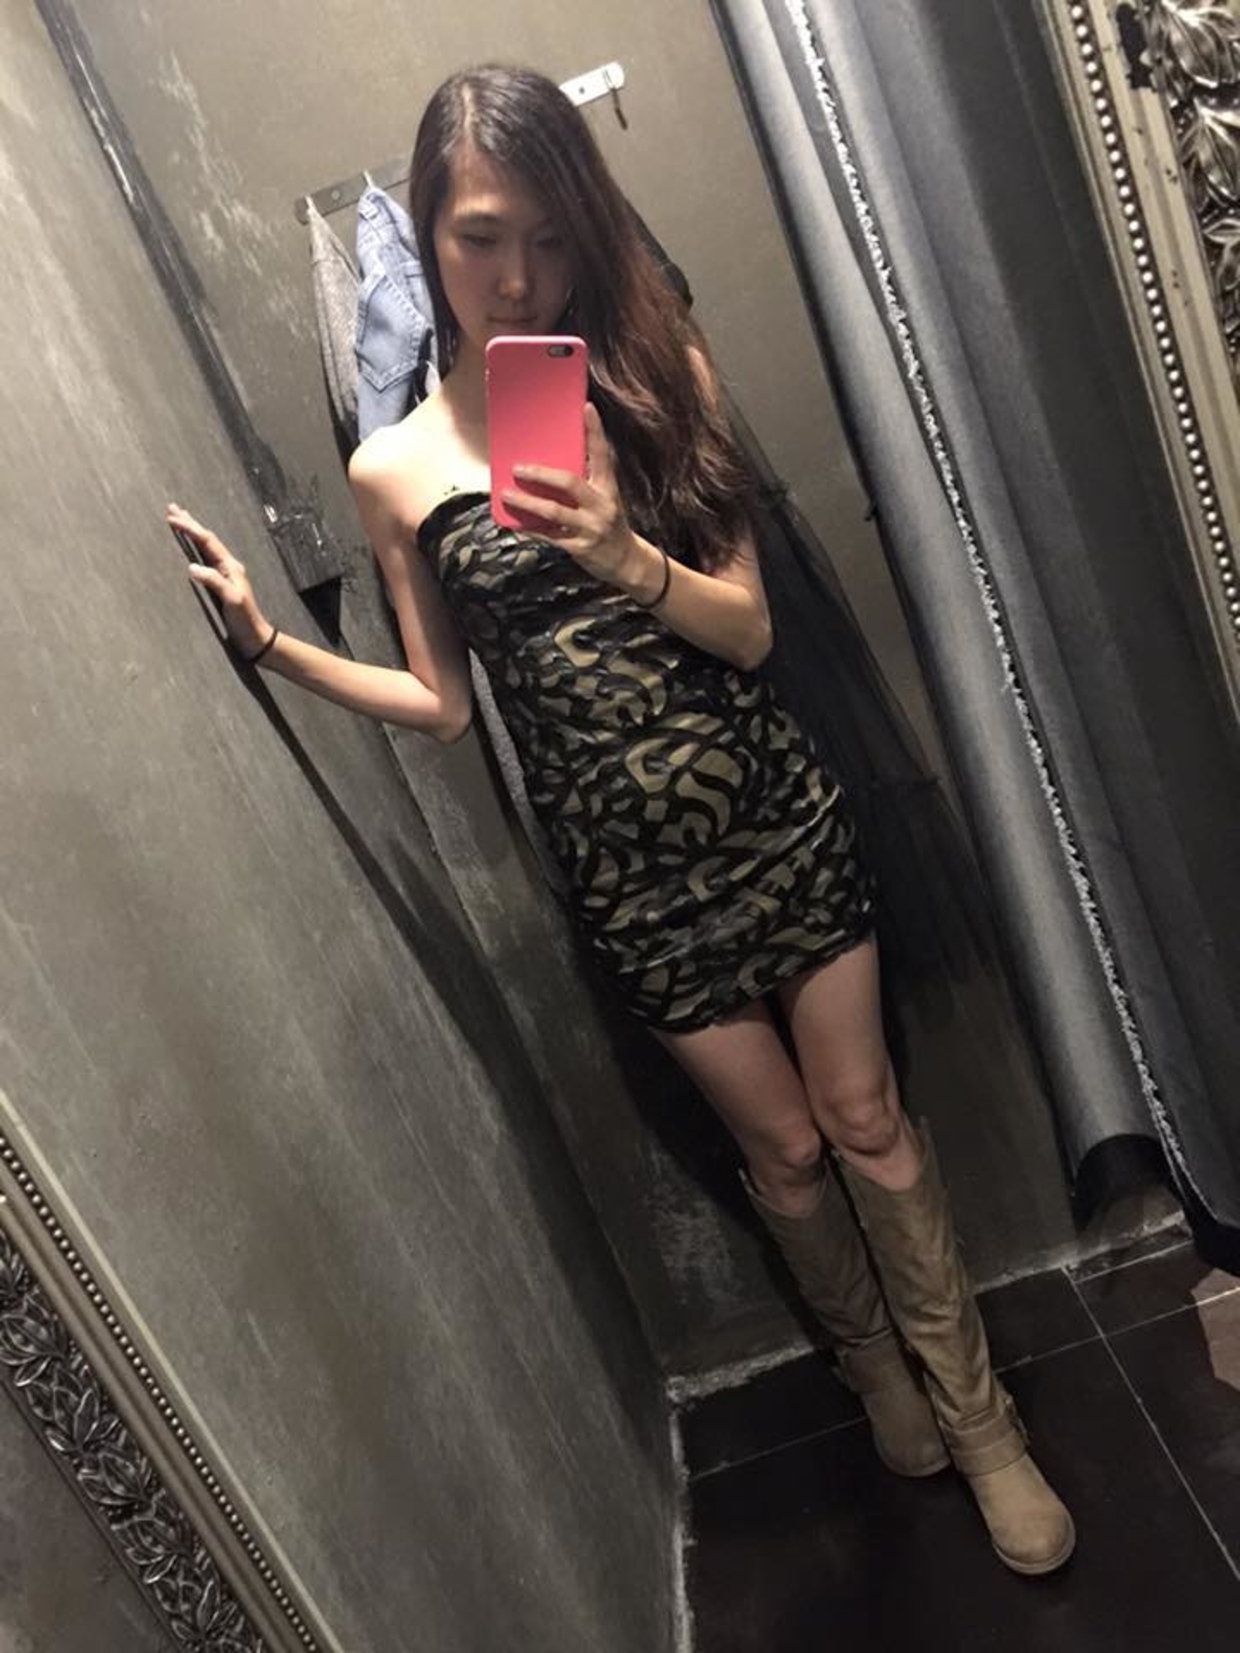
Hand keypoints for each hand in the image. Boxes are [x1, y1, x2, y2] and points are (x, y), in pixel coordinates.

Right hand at [167, 502, 272, 657]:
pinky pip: (203, 560)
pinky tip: (188, 550)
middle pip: (206, 539)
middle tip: (172, 508)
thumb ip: (214, 581)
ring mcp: (223, 575)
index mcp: (230, 566)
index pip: (207, 541)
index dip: (191, 529)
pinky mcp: (219, 585)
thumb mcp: (231, 599)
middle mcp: (227, 567)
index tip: (172, 518)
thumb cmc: (245, 620)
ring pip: (204, 548)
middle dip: (189, 523)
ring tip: (179, 520)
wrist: (255, 638)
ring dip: (191, 533)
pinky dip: (193, 550)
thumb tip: (192, 567)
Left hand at [500, 403, 638, 585]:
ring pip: (553, 511)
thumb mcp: (606, 499)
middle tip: (518, 468)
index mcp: (608, 488)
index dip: (595, 431)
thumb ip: (586, 484)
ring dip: (526, 503)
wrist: (626, 561)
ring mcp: (590, 528)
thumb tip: (552, 468)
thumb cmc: (610, 524)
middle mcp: (601, 506)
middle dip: (540, 475)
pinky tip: (514, 523)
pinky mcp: (579, 548)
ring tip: (507, 494)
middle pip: (569, 483)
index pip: (602, 455)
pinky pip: (549, 536)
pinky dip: (530, 529)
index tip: (586, 408)